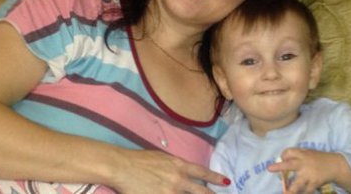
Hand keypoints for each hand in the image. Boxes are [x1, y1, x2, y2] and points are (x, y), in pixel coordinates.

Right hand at [110, 149, 229, 193]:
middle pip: (201, 192)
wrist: (123, 167)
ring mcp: (169, 192)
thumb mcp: (163, 159)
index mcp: (179, 166)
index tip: (227, 182)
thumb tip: (185, 174)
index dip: (216, 178)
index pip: (202, 173)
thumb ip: (176, 167)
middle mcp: (178, 180)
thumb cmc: (141, 160)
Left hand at [267, 148, 350, 193]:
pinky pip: (306, 191)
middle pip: (290, 164)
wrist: (335, 165)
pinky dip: (303, 193)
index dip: (283, 155)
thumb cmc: (319, 159)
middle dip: (280, 167)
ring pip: (297, 183)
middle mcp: (304, 163)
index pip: (289, 152)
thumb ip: (298, 156)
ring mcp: (309, 174)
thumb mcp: (309, 153)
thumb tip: (283, 160)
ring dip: (291, 190)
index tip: (282, 159)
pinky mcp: (315, 183)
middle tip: (269, 168)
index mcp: (302, 154)